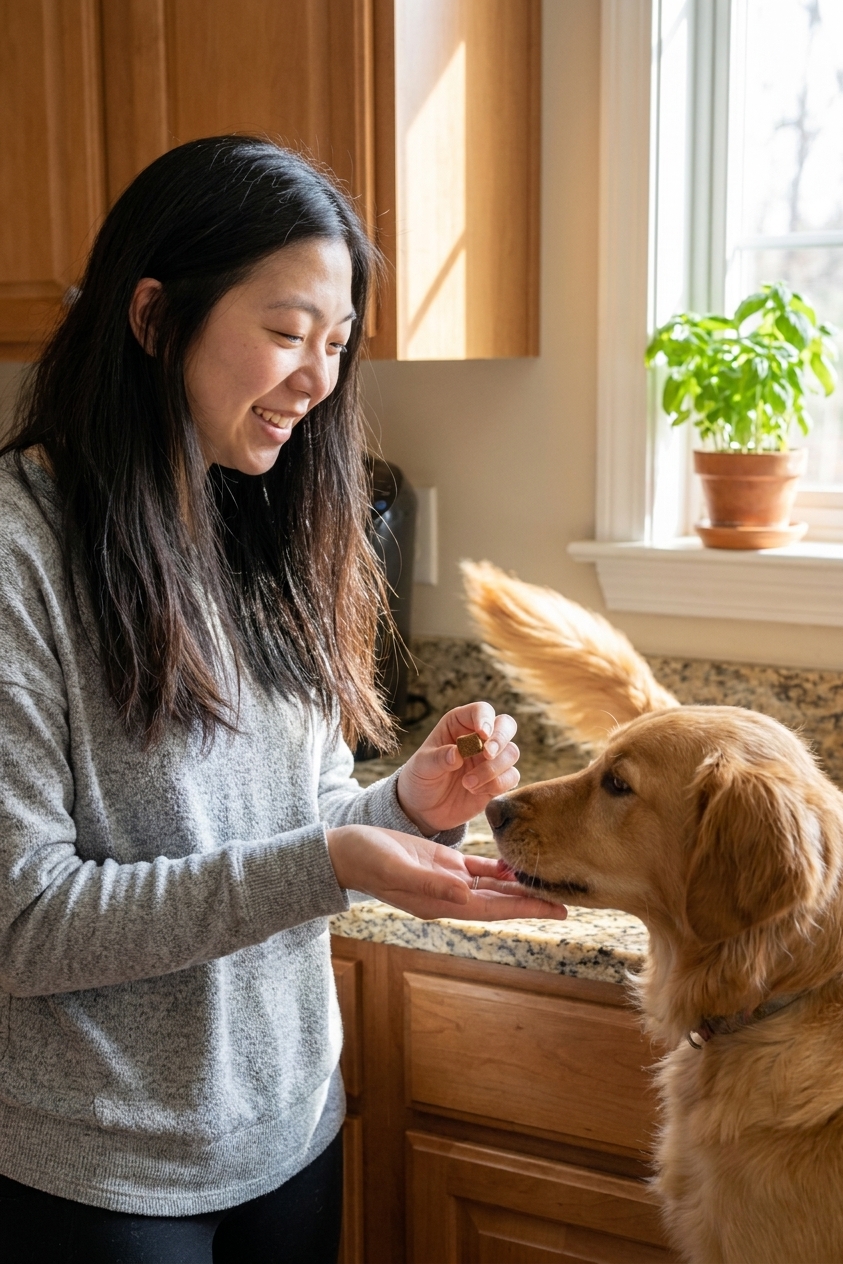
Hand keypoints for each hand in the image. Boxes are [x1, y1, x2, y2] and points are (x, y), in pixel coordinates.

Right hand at [327, 826, 566, 921]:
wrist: (345, 852)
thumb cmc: (366, 860)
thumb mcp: (398, 870)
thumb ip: (431, 884)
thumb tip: (466, 894)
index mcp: (442, 903)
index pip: (493, 909)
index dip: (525, 909)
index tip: (558, 909)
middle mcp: (450, 895)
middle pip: (501, 901)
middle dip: (532, 899)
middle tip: (568, 896)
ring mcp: (448, 879)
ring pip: (494, 885)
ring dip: (519, 884)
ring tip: (549, 878)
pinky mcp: (443, 861)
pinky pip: (479, 867)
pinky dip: (499, 866)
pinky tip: (517, 861)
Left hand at [396, 703, 519, 835]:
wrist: (425, 809)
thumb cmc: (421, 779)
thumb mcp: (422, 767)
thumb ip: (438, 758)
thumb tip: (456, 754)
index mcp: (459, 724)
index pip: (481, 710)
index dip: (485, 718)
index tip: (482, 734)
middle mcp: (479, 738)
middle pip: (506, 725)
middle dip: (500, 739)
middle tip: (487, 754)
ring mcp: (491, 759)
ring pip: (511, 752)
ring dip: (492, 769)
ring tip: (467, 783)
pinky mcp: (498, 780)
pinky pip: (512, 776)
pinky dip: (497, 784)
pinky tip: (475, 791)